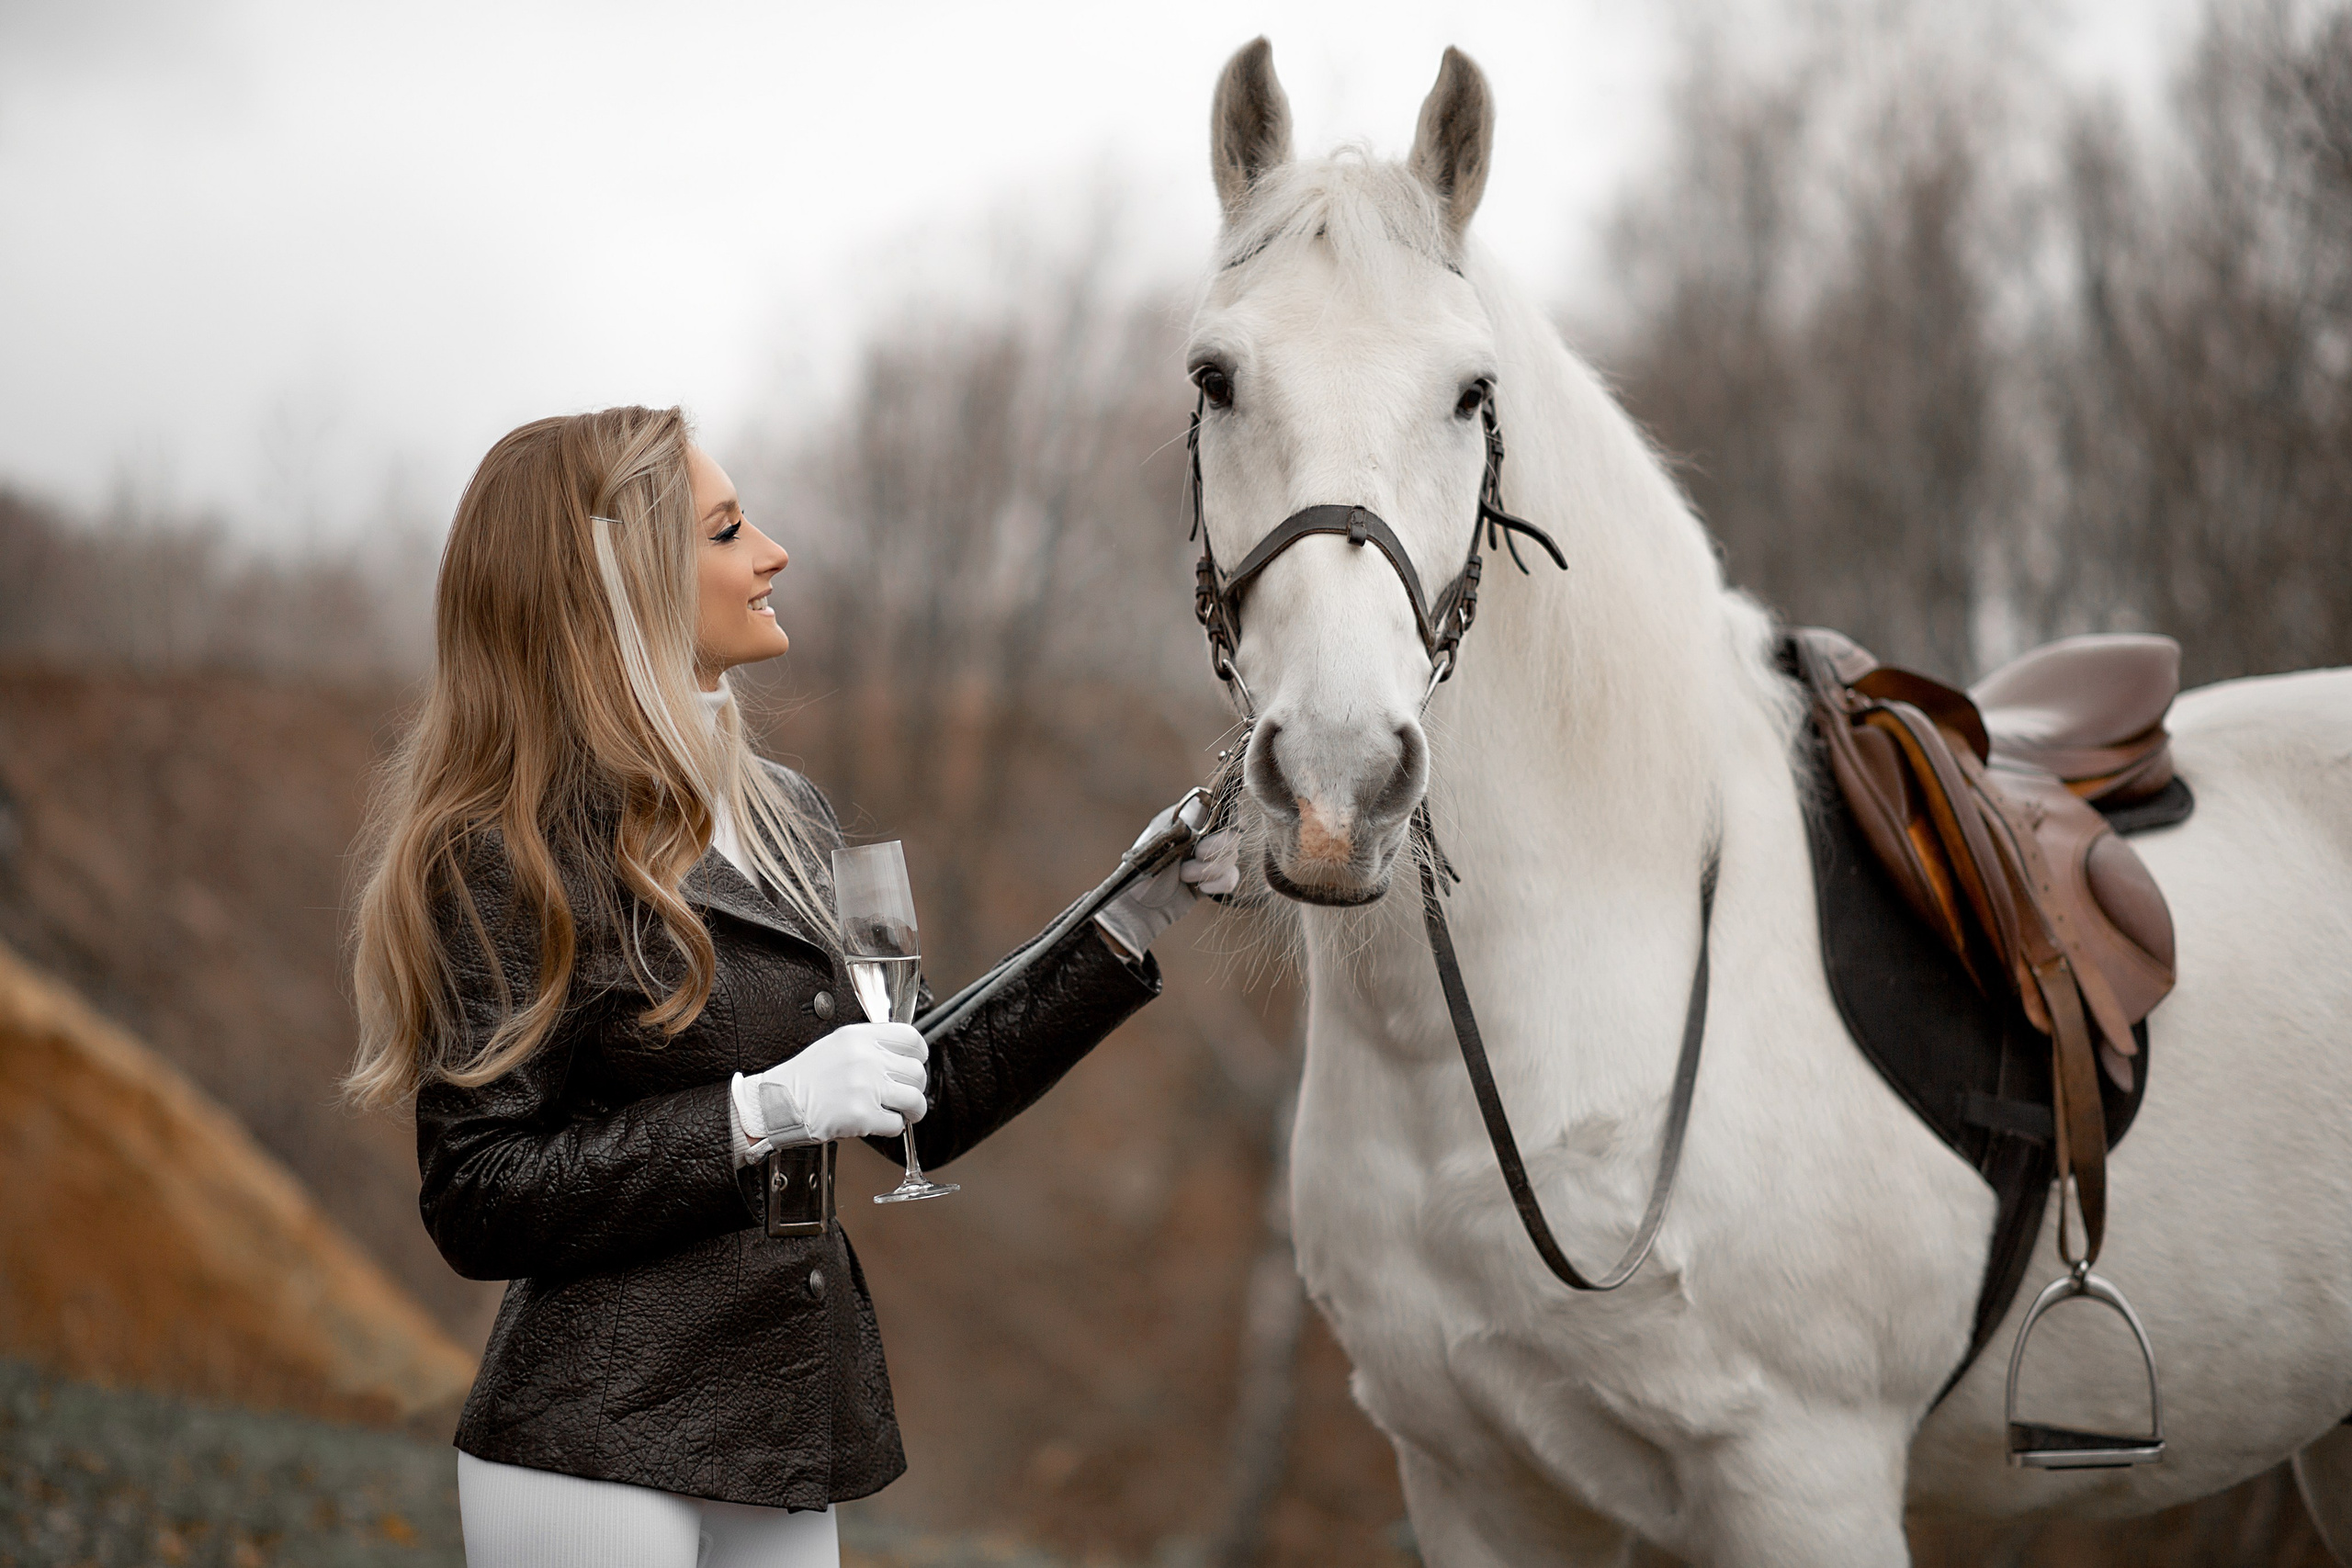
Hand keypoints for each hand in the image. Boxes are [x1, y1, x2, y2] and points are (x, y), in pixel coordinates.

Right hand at [739, 1022, 927, 1147]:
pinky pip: (896, 1124)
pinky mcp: (861, 1116)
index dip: (918, 1055)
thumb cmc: (806, 1078)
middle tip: (905, 1095)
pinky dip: (891, 1127)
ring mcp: (865, 1087)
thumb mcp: (838, 1045)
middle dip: (914, 1087)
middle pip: (916, 1072)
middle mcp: (865, 1059)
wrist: (778, 1103)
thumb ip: (870, 1045)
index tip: (914, 1064)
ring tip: (903, 1113)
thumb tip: (904, 1055)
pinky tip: (877, 1123)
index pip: (912, 1039)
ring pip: (914, 1099)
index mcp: (860, 1037)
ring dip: (912, 1110)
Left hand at [1094, 810, 1240, 957]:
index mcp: (1189, 819)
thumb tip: (1209, 797)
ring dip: (1209, 868)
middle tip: (1196, 854)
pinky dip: (1218, 883)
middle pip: (1232, 833)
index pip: (1220, 808)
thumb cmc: (1142, 868)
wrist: (1137, 906)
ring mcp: (1210, 858)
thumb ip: (1187, 820)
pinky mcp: (1213, 880)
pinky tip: (1201, 888)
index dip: (1228, 816)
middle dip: (1216, 847)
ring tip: (1184, 876)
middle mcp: (1203, 835)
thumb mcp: (1161, 838)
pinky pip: (1231, 878)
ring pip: (1233, 857)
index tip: (1219, 828)